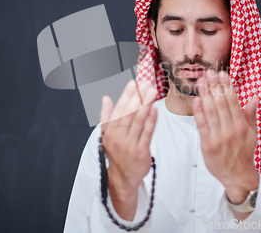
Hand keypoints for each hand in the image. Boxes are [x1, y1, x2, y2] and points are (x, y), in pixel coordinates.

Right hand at [100, 80, 157, 219]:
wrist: (123, 178)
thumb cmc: (117, 154)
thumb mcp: (107, 136)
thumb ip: (106, 116)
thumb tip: (106, 98)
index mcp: (109, 132)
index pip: (118, 109)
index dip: (126, 95)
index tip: (133, 82)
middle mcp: (118, 137)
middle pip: (129, 113)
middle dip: (138, 96)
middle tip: (145, 83)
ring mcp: (129, 145)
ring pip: (138, 121)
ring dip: (145, 105)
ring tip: (152, 92)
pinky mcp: (141, 152)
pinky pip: (147, 133)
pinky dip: (151, 121)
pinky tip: (155, 110)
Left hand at [193, 70, 258, 204]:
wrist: (237, 175)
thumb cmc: (244, 152)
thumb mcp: (252, 133)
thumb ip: (251, 114)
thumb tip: (255, 97)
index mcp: (241, 125)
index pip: (233, 101)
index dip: (227, 86)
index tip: (222, 73)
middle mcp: (230, 130)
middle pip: (221, 103)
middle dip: (215, 86)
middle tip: (210, 72)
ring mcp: (218, 137)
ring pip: (211, 111)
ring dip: (205, 94)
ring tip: (202, 81)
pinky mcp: (207, 144)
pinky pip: (202, 125)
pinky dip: (199, 112)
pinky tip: (197, 100)